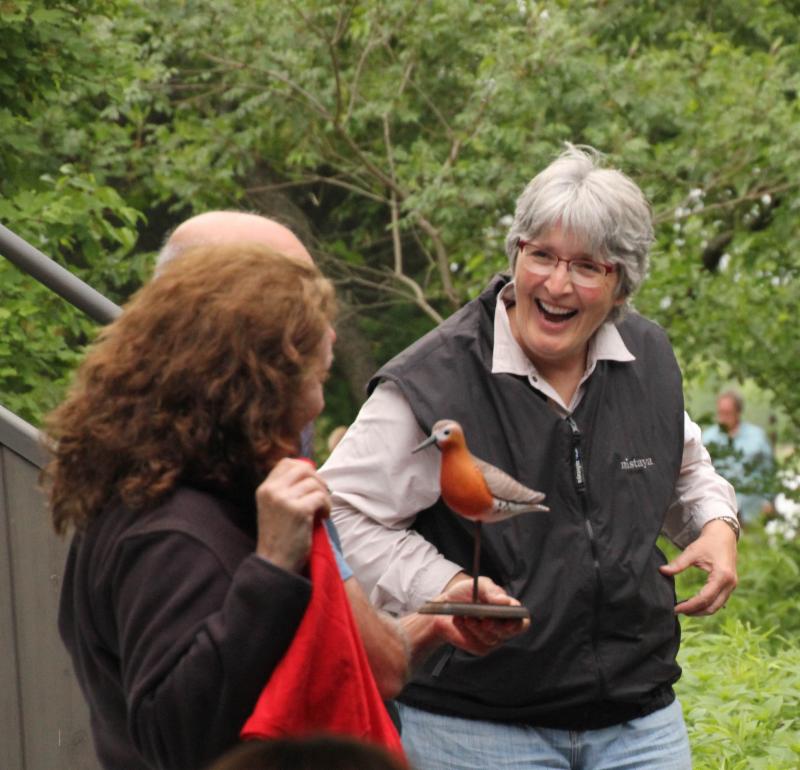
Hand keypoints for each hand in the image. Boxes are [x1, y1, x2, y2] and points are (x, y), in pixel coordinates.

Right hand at [254, 458, 330, 572]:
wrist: (275, 564)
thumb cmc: (279, 537)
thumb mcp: (274, 508)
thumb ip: (285, 490)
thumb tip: (309, 471)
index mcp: (264, 489)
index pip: (287, 463)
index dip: (304, 470)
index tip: (311, 485)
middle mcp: (272, 491)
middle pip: (303, 468)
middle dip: (317, 479)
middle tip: (322, 495)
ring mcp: (284, 499)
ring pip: (314, 483)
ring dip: (324, 495)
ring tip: (323, 510)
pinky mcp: (298, 511)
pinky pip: (321, 497)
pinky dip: (327, 506)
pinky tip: (324, 517)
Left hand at [432, 574, 529, 655]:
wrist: (447, 604)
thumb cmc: (468, 593)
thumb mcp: (480, 586)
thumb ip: (493, 592)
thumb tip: (505, 601)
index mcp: (509, 612)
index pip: (522, 622)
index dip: (518, 623)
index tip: (509, 619)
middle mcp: (503, 628)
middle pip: (506, 633)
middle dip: (496, 627)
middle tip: (485, 620)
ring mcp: (491, 639)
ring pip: (490, 639)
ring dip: (477, 628)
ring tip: (466, 616)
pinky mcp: (478, 647)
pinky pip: (475, 643)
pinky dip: (466, 631)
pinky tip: (458, 620)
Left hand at [659, 519, 737, 615]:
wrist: (724, 535)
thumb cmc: (708, 542)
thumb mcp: (692, 551)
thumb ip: (678, 563)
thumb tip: (662, 571)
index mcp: (722, 576)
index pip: (705, 598)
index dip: (689, 605)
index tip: (675, 608)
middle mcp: (730, 584)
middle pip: (713, 607)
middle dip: (695, 612)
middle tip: (678, 611)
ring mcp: (732, 586)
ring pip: (717, 606)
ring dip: (701, 610)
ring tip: (684, 609)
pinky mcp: (730, 586)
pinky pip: (719, 601)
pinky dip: (707, 604)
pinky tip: (693, 603)